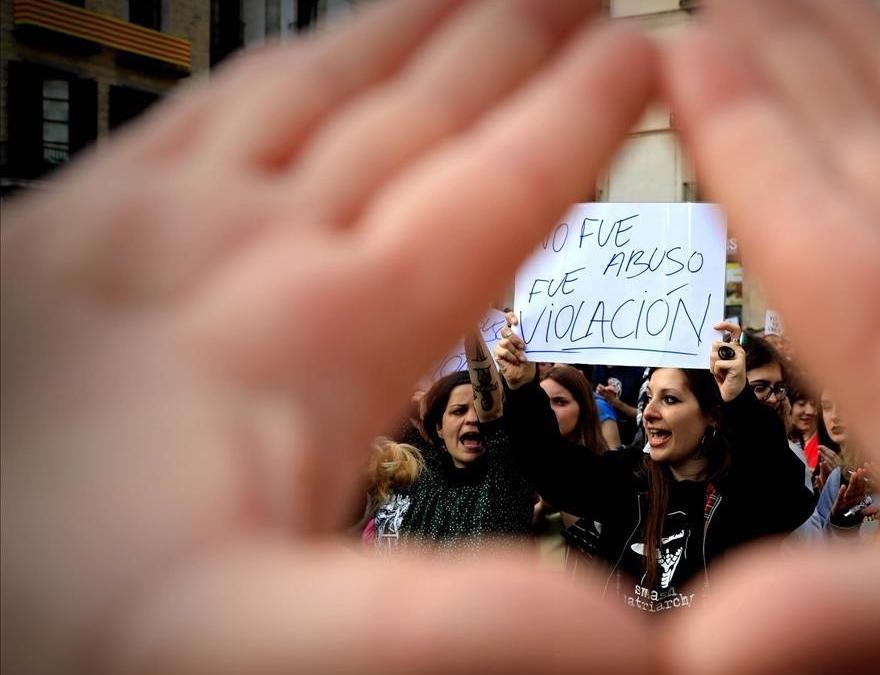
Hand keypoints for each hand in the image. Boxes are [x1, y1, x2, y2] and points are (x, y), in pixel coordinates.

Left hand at [0, 1, 654, 671]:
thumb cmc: (40, 622)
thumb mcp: (263, 646)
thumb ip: (452, 623)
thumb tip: (622, 644)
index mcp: (314, 336)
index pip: (492, 192)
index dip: (579, 118)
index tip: (639, 54)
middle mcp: (233, 250)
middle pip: (414, 115)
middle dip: (513, 46)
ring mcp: (140, 226)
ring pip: (312, 91)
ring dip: (408, 35)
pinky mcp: (62, 231)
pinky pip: (200, 108)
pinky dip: (279, 70)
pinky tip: (291, 70)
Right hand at [494, 311, 537, 389]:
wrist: (524, 376)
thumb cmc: (529, 360)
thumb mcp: (533, 348)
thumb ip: (532, 340)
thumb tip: (542, 333)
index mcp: (515, 332)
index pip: (508, 318)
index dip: (510, 317)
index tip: (516, 322)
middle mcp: (506, 337)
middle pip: (505, 330)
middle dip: (515, 338)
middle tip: (523, 346)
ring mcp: (501, 345)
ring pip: (505, 341)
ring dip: (515, 351)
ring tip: (522, 358)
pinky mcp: (497, 353)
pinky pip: (502, 351)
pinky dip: (511, 356)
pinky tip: (516, 361)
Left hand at [710, 321, 745, 401]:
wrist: (731, 393)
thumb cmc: (724, 377)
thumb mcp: (718, 361)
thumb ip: (717, 351)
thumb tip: (711, 343)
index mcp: (734, 347)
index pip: (735, 330)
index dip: (726, 325)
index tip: (715, 326)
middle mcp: (738, 350)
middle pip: (716, 344)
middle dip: (711, 356)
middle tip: (716, 367)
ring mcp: (739, 357)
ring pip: (715, 354)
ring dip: (712, 365)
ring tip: (720, 372)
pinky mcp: (738, 365)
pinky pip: (718, 364)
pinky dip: (716, 371)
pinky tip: (723, 376)